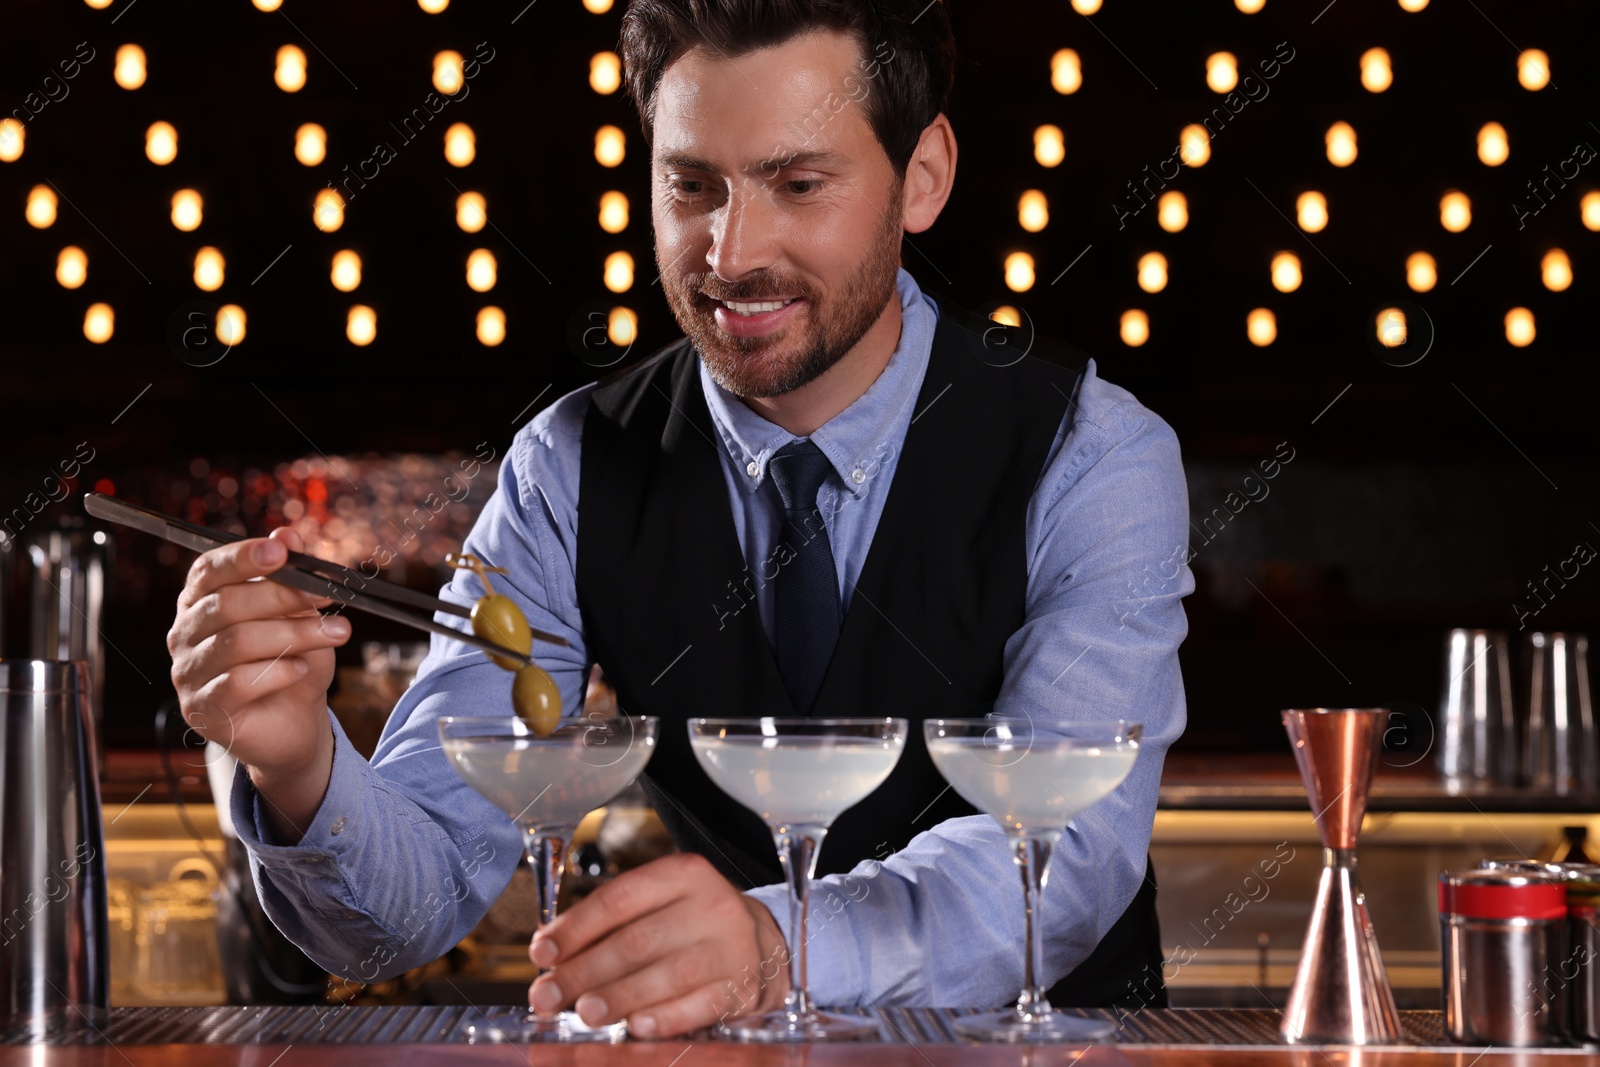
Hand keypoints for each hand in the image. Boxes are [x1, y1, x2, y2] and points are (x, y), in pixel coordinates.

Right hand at [166, 527, 350, 841]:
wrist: (295, 722)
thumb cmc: (293, 660)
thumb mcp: (302, 614)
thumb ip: (292, 575)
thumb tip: (288, 533)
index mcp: (202, 600)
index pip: (209, 569)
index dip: (243, 557)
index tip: (282, 551)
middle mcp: (185, 633)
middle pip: (227, 604)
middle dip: (283, 596)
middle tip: (327, 596)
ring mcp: (187, 673)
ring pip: (237, 642)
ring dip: (294, 634)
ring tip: (335, 633)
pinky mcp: (201, 710)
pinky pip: (236, 683)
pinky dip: (279, 672)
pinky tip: (302, 670)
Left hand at [526, 852, 790, 1037]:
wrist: (761, 945)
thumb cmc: (691, 926)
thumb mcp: (657, 907)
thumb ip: (608, 924)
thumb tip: (549, 951)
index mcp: (683, 874)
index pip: (619, 898)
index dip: (575, 928)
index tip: (542, 952)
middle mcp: (711, 905)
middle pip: (637, 940)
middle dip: (584, 971)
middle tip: (548, 994)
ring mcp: (732, 946)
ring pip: (666, 974)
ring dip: (618, 997)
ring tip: (584, 1012)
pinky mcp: (743, 986)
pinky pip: (699, 1006)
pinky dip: (664, 1018)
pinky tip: (635, 1026)